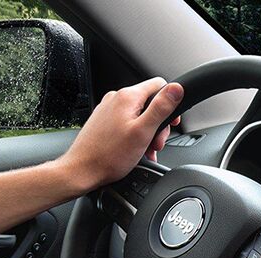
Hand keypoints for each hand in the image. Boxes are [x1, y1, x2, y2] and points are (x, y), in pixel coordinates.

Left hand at [60, 77, 183, 192]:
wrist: (83, 170)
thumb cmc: (110, 155)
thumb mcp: (143, 131)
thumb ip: (161, 108)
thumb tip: (177, 89)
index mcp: (127, 97)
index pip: (159, 85)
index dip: (171, 102)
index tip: (172, 121)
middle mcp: (116, 98)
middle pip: (150, 103)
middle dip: (159, 124)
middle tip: (157, 142)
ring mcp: (109, 109)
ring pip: (139, 114)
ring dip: (148, 132)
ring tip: (146, 149)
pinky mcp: (104, 121)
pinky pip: (128, 123)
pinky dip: (136, 135)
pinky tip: (137, 150)